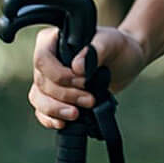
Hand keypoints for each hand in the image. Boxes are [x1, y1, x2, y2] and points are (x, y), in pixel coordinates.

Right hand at [28, 25, 148, 130]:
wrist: (126, 63)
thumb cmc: (118, 47)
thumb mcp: (112, 43)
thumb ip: (95, 50)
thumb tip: (76, 67)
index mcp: (54, 39)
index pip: (42, 59)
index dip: (60, 75)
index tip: (84, 81)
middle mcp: (48, 59)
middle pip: (41, 82)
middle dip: (64, 95)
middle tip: (90, 100)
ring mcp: (49, 79)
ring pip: (38, 97)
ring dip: (55, 109)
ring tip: (76, 115)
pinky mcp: (55, 97)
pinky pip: (42, 110)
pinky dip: (49, 119)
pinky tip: (62, 123)